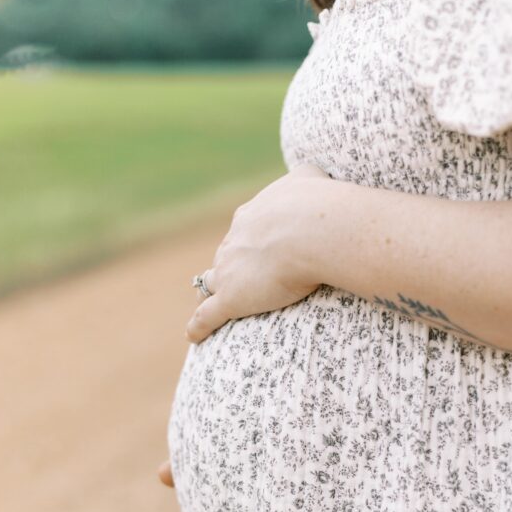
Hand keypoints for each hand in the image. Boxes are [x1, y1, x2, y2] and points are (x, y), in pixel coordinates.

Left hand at [186, 162, 332, 342]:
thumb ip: (304, 180)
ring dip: (210, 291)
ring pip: (211, 283)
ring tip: (208, 301)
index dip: (248, 241)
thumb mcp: (309, 179)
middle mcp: (234, 241)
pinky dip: (199, 326)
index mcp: (251, 216)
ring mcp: (229, 271)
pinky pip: (207, 316)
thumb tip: (311, 175)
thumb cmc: (316, 204)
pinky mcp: (231, 299)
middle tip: (234, 276)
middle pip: (225, 255)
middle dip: (228, 265)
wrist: (312, 229)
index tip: (254, 247)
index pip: (243, 230)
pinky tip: (194, 335)